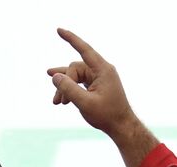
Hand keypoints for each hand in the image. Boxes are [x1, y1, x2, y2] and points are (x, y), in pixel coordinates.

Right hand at [47, 28, 158, 166]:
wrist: (121, 126)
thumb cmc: (107, 115)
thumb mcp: (85, 103)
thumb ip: (69, 88)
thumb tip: (55, 76)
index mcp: (103, 70)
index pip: (84, 50)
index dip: (71, 39)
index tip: (58, 30)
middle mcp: (101, 70)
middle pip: (75, 69)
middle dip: (64, 83)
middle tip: (57, 102)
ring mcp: (99, 77)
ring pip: (75, 77)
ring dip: (65, 88)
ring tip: (56, 102)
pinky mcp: (97, 85)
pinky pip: (80, 82)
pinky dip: (71, 90)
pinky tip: (62, 100)